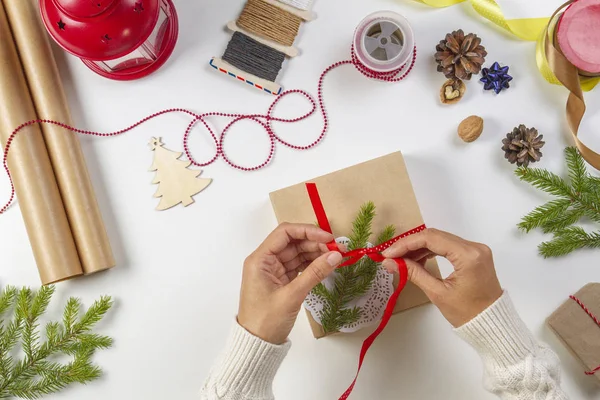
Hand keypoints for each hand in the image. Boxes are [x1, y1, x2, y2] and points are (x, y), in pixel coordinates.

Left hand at [238, 223, 342, 343]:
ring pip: (297, 254)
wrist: (256, 345)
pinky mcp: (281, 281)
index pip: (285, 233)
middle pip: (293, 242)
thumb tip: (335, 256)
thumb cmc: (266, 320)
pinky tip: (326, 265)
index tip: (328, 237)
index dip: (307, 230)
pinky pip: (298, 266)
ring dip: (316, 253)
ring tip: (336, 257)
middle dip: (315, 242)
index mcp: (260, 259)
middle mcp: (265, 261)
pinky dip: (312, 265)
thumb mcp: (292, 295)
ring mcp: (273, 271)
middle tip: (338, 250)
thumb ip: (315, 273)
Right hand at [381, 228, 501, 327]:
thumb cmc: (467, 313)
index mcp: (468, 255)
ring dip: (419, 247)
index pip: (431, 238)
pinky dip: (431, 251)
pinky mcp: (474, 254)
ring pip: (440, 239)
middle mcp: (474, 246)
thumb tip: (389, 262)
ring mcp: (475, 249)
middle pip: (435, 236)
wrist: (492, 324)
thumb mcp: (437, 293)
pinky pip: (448, 246)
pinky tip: (417, 259)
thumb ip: (413, 273)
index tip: (388, 253)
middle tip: (391, 255)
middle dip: (410, 244)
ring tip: (401, 259)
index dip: (406, 244)